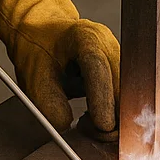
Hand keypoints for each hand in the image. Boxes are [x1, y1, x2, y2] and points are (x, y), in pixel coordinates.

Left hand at [0, 0, 119, 133]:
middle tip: (85, 129)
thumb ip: (49, 104)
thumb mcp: (33, 78)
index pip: (99, 70)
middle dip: (110, 116)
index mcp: (86, 38)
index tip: (102, 126)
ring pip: (126, 95)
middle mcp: (109, 45)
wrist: (42, 30)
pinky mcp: (120, 69)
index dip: (103, 100)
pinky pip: (123, 96)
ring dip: (112, 116)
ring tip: (85, 121)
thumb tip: (67, 126)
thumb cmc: (37, 49)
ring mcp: (118, 56)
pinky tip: (93, 114)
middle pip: (120, 87)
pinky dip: (111, 111)